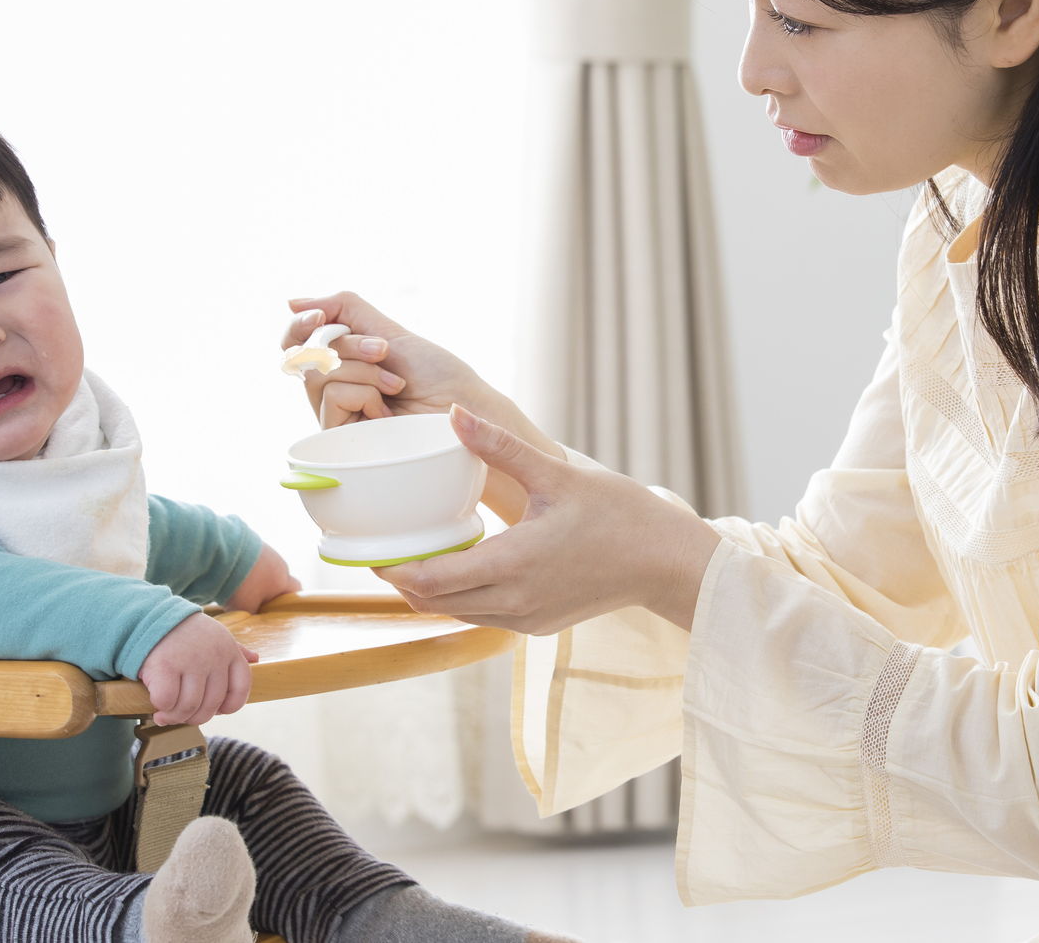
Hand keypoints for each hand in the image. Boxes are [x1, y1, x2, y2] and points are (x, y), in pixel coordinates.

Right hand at [137, 612, 258, 725]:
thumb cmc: (185, 631)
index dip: (231, 705)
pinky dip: (161, 708)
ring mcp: (191, 662)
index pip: (241, 687)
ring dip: (176, 716)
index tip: (216, 710)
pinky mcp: (166, 667)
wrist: (151, 616)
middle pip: (212, 704)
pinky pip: (167, 701)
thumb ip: (236, 649)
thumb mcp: (216, 634)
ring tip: (166, 714)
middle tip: (182, 715)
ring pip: (189, 706)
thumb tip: (255, 658)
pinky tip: (157, 705)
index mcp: (229, 650)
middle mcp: (214, 657)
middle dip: (196, 717)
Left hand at [224, 543, 300, 611]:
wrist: (224, 553)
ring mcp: (266, 550)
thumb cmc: (241, 585)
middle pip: (278, 580)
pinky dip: (245, 567)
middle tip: (253, 601)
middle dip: (267, 591)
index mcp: (282, 580)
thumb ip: (253, 615)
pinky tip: (231, 574)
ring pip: (264, 569)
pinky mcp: (251, 542)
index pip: (295, 591)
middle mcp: (278, 563)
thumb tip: (250, 619)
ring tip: (237, 587)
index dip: (288, 602)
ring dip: (254, 578)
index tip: (276, 610)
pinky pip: (252, 559)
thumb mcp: (246, 608)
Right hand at [282, 292, 564, 521]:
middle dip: (347, 345)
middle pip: (305, 354)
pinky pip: (330, 399)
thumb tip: (289, 300)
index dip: (297, 325)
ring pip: (316, 376)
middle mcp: (334, 387)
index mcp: (343, 360)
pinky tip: (387, 410)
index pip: (296, 340)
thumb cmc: (435, 375)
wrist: (462, 410)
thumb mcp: (389, 330)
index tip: (316, 316)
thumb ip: (343, 309)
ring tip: (395, 384)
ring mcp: (337, 415)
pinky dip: (363, 393)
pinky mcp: (341, 440)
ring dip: (362, 370)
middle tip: (383, 351)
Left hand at [374, 405, 721, 634]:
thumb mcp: (557, 474)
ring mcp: (527, 618)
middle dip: (403, 580)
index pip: (430, 580)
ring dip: (431, 591)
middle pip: (433, 603)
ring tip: (414, 554)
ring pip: (457, 613)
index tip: (371, 548)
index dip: (393, 568)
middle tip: (382, 548)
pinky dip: (462, 596)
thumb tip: (455, 413)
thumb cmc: (621, 515)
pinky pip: (484, 615)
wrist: (667, 562)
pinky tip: (460, 566)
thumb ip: (500, 446)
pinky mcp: (539, 624)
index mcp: (513, 565)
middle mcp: (514, 601)